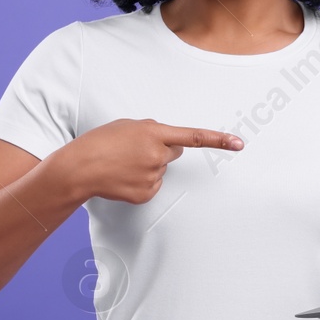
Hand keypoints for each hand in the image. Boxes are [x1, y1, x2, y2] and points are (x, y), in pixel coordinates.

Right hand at [62, 118, 242, 204]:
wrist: (80, 168)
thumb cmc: (101, 142)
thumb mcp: (128, 126)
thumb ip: (152, 131)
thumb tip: (166, 143)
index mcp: (154, 134)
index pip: (194, 137)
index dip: (218, 140)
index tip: (239, 143)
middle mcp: (158, 156)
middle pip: (174, 152)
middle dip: (162, 149)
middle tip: (136, 149)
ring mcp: (153, 176)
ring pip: (161, 169)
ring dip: (147, 165)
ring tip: (123, 163)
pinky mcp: (146, 193)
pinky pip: (153, 184)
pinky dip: (141, 181)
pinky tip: (124, 177)